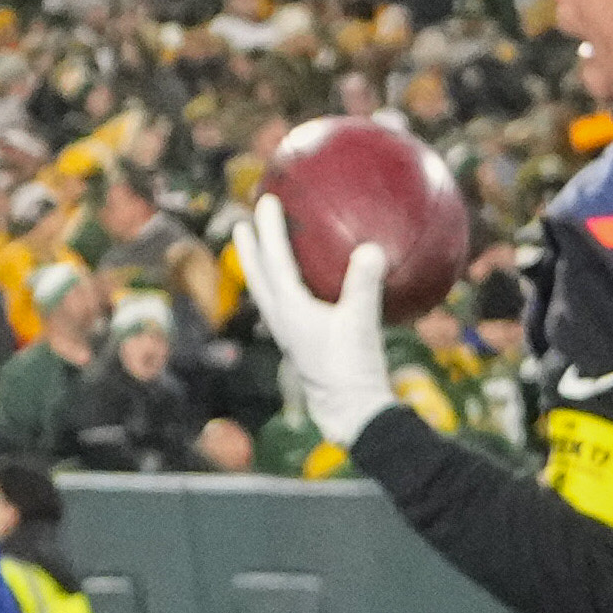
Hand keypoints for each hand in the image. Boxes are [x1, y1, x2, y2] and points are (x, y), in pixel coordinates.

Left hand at [240, 204, 397, 444]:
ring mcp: (289, 333)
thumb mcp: (361, 323)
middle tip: (242, 222)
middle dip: (249, 247)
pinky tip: (306, 286)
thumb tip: (371, 248)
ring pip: (266, 292)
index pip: (273, 260)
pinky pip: (285, 306)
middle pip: (257, 276)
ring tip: (260, 249)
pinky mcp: (301, 344)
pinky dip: (286, 286)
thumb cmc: (352, 369)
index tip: (265, 201)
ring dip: (261, 267)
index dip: (269, 229)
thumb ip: (363, 284)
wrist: (350, 412)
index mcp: (288, 309)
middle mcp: (281, 319)